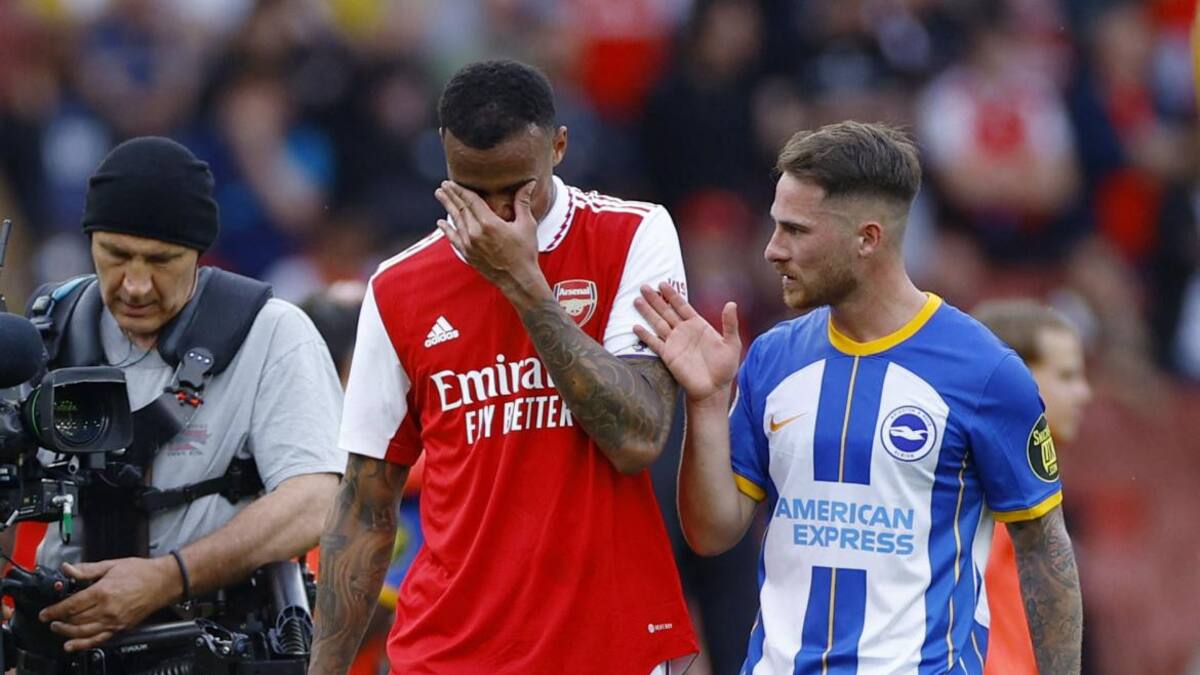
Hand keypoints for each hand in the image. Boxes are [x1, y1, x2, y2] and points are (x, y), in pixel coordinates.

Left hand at [39, 557, 178, 651]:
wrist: (164, 582)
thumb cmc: (141, 572)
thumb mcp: (112, 565)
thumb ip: (87, 570)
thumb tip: (68, 569)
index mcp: (103, 591)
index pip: (71, 605)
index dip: (54, 610)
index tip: (46, 612)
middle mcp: (107, 609)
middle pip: (75, 620)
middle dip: (59, 621)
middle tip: (51, 619)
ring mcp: (114, 621)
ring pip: (83, 632)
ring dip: (66, 632)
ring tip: (58, 629)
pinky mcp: (121, 628)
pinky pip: (98, 640)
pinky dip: (83, 645)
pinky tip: (72, 645)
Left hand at [434, 180, 543, 293]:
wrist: (519, 280)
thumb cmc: (525, 252)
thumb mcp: (527, 225)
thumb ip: (522, 202)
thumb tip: (529, 182)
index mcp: (489, 223)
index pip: (470, 200)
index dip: (460, 189)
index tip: (452, 181)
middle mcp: (475, 233)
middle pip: (460, 208)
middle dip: (451, 195)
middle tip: (443, 184)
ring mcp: (469, 245)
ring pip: (455, 221)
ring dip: (447, 207)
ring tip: (440, 195)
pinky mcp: (468, 255)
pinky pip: (453, 239)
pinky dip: (447, 229)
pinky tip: (441, 222)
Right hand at [633, 282, 740, 401]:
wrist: (714, 389)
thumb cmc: (725, 367)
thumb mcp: (732, 343)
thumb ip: (730, 324)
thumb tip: (731, 303)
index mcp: (697, 325)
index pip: (682, 306)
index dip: (672, 295)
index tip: (663, 284)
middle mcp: (683, 331)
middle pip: (666, 311)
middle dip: (655, 299)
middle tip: (644, 286)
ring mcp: (674, 343)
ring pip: (658, 323)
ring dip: (647, 312)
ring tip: (637, 300)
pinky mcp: (668, 356)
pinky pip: (655, 343)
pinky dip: (645, 335)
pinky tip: (636, 326)